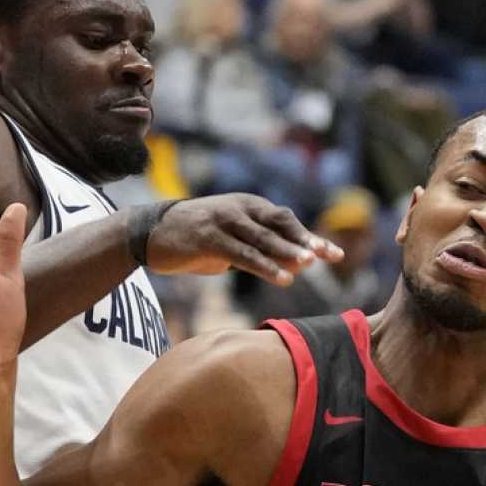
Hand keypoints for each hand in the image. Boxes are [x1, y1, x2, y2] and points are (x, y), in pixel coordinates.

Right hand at [145, 194, 341, 283]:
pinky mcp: (208, 237)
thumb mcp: (234, 242)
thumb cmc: (198, 239)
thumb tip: (298, 266)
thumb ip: (263, 251)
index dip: (310, 236)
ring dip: (287, 251)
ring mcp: (224, 221)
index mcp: (250, 206)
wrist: (151, 232)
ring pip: (263, 238)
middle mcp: (240, 209)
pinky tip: (282, 278)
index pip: (287, 221)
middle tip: (328, 255)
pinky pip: (242, 253)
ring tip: (309, 264)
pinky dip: (264, 266)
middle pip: (280, 224)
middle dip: (305, 240)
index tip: (334, 254)